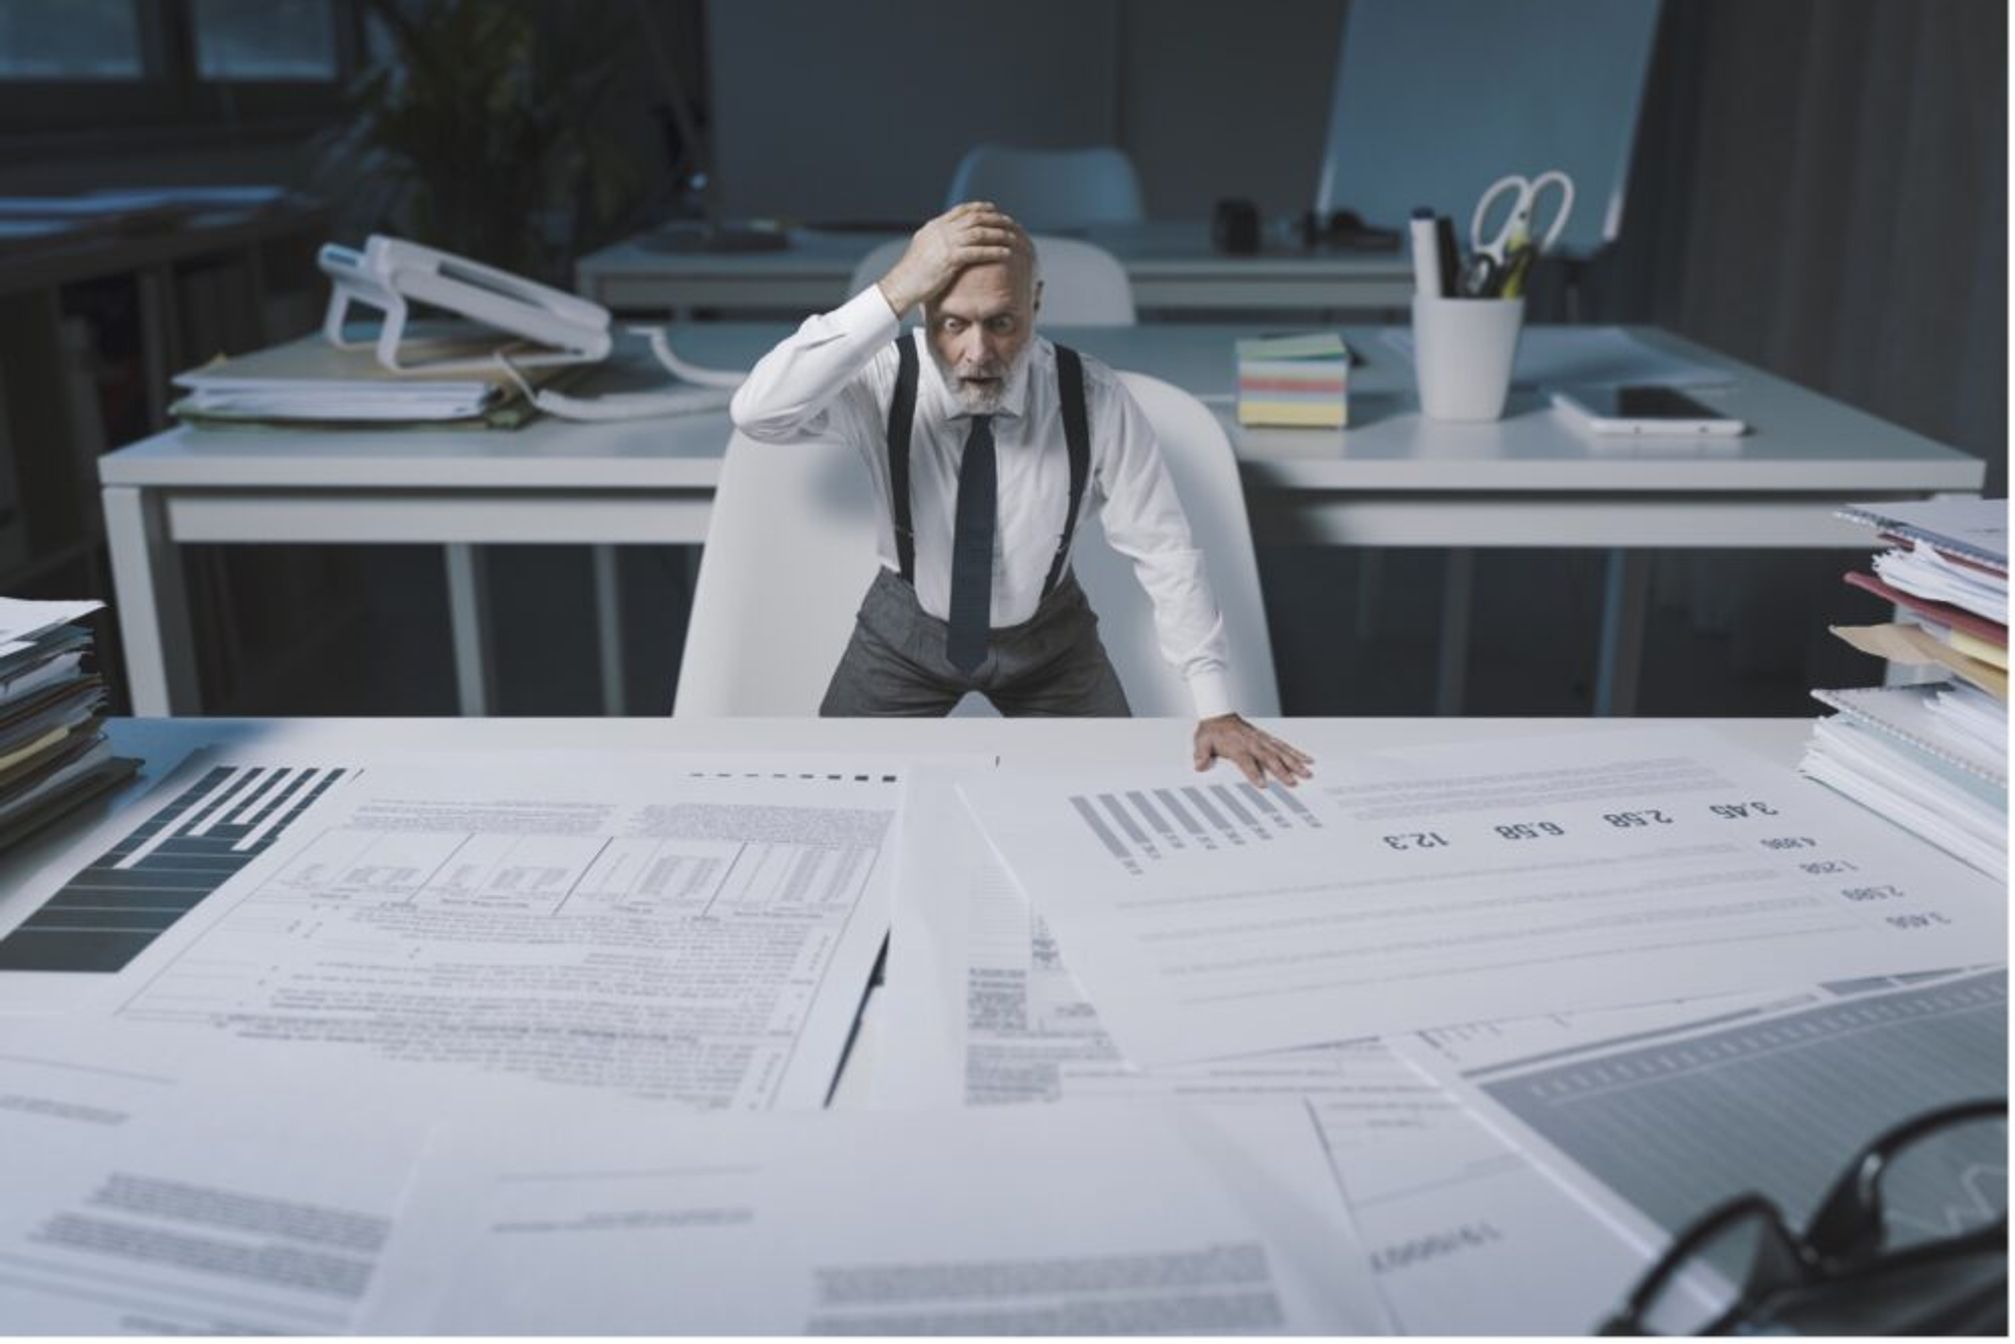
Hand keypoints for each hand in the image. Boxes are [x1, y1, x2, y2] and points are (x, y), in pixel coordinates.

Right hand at [877, 202, 1019, 314]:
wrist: (901, 285)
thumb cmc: (912, 273)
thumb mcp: (923, 248)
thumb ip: (935, 239)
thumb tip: (945, 238)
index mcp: (935, 226)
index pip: (961, 211)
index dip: (979, 208)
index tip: (993, 209)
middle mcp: (941, 231)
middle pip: (974, 218)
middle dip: (995, 219)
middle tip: (1009, 222)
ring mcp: (945, 243)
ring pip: (979, 233)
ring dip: (998, 234)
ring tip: (1013, 237)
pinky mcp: (950, 258)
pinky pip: (978, 251)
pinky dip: (994, 251)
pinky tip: (1005, 253)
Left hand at [1193, 714, 1314, 786]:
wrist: (1218, 713)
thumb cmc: (1211, 730)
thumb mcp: (1201, 741)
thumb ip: (1201, 754)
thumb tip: (1199, 765)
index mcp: (1237, 745)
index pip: (1246, 761)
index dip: (1254, 773)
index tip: (1262, 785)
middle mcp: (1252, 742)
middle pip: (1269, 758)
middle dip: (1282, 771)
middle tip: (1293, 782)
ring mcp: (1261, 740)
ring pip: (1281, 751)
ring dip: (1294, 762)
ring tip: (1306, 772)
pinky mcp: (1266, 738)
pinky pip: (1283, 745)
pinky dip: (1296, 752)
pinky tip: (1306, 759)